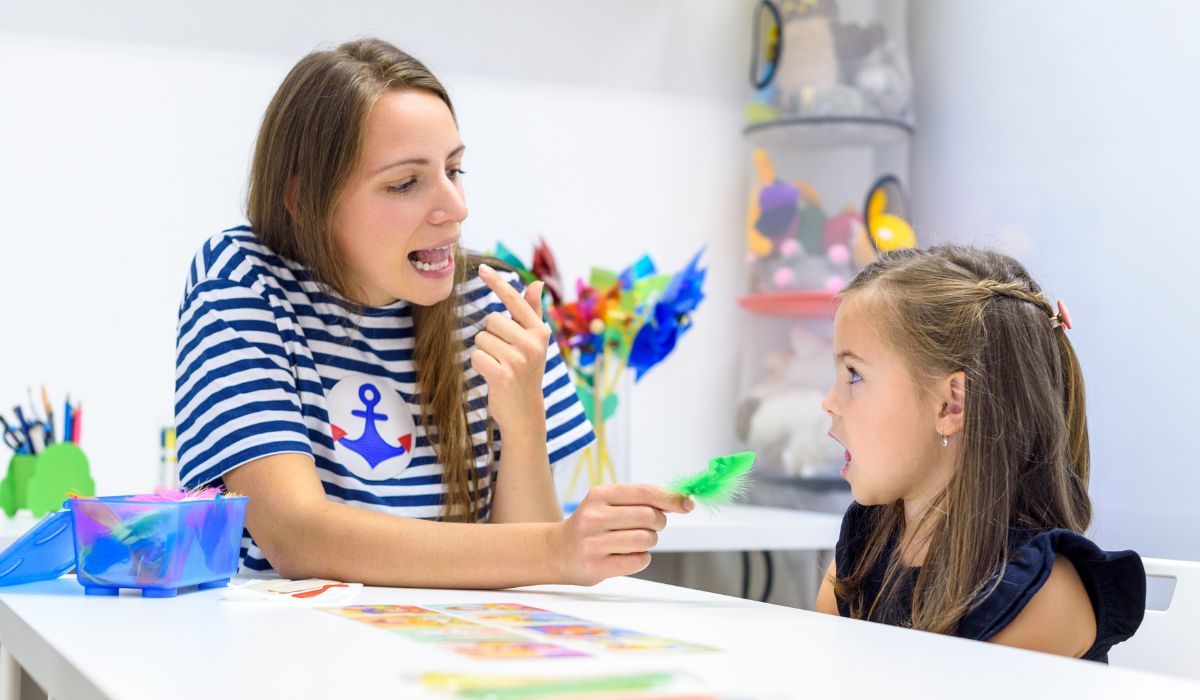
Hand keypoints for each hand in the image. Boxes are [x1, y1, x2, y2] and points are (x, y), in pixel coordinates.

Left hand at [472, 264, 549, 433]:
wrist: (525, 412)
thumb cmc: (525, 372)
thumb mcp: (533, 342)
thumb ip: (533, 312)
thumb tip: (537, 283)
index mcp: (540, 331)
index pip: (514, 300)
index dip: (497, 283)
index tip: (481, 267)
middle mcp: (533, 343)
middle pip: (491, 319)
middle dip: (491, 336)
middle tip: (504, 355)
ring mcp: (519, 359)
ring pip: (481, 338)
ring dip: (484, 352)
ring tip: (499, 367)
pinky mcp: (503, 374)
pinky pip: (476, 356)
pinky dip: (479, 366)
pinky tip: (493, 376)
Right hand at [551, 483, 693, 585]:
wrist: (556, 551)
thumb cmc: (591, 525)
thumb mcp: (607, 503)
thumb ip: (640, 500)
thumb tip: (681, 501)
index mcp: (599, 495)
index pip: (644, 492)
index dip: (670, 498)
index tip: (686, 504)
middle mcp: (594, 517)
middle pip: (649, 517)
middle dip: (658, 522)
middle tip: (650, 526)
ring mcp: (594, 543)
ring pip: (646, 539)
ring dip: (649, 541)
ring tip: (634, 541)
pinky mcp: (597, 567)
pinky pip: (639, 560)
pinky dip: (641, 558)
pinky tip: (626, 555)